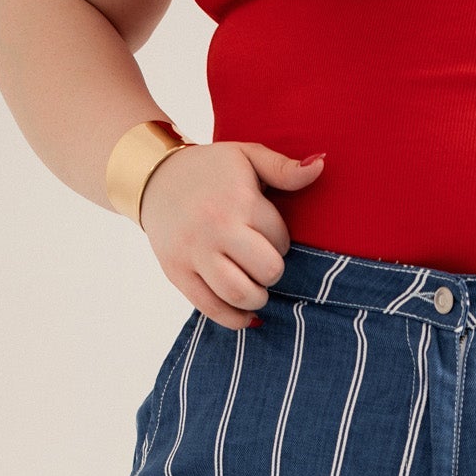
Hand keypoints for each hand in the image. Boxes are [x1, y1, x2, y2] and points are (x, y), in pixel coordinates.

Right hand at [139, 142, 325, 328]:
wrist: (155, 177)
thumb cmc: (211, 170)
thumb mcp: (247, 156)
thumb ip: (284, 167)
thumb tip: (321, 165)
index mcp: (238, 200)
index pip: (280, 239)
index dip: (280, 240)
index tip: (266, 234)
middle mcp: (215, 228)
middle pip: (267, 271)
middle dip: (272, 271)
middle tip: (263, 263)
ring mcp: (193, 252)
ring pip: (239, 294)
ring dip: (257, 297)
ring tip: (256, 286)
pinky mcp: (176, 272)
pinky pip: (211, 308)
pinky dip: (234, 319)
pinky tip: (246, 313)